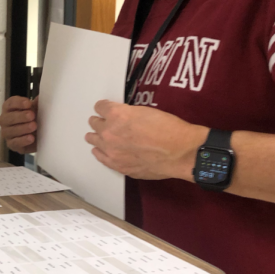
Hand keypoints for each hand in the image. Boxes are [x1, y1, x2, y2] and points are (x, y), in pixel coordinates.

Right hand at [0, 96, 37, 153]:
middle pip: (9, 117)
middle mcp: (5, 120)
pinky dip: (23, 140)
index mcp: (9, 108)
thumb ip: (37, 103)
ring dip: (22, 128)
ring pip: (10, 130)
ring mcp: (6, 133)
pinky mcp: (11, 144)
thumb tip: (41, 97)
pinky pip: (14, 143)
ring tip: (34, 126)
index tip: (28, 103)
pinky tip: (31, 138)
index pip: (10, 104)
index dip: (18, 103)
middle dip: (21, 116)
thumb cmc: (33, 119)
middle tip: (32, 115)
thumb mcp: (36, 109)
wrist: (36, 135)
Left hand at [85, 100, 206, 180]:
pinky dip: (100, 152)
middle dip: (100, 121)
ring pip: (93, 140)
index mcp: (117, 115)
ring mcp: (111, 151)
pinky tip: (100, 150)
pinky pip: (100, 157)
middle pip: (94, 123)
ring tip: (98, 136)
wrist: (180, 152)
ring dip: (97, 136)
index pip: (100, 107)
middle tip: (103, 122)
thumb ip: (127, 114)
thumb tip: (121, 118)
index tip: (105, 109)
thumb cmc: (169, 128)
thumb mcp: (146, 111)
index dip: (104, 107)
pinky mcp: (117, 165)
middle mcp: (109, 132)